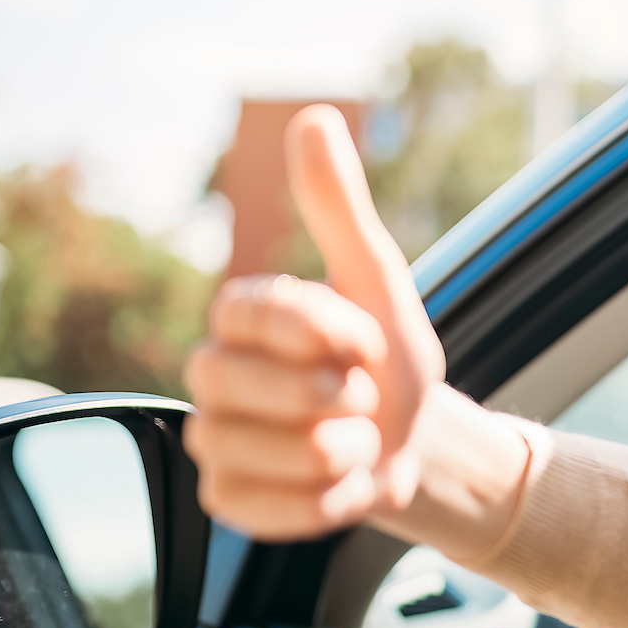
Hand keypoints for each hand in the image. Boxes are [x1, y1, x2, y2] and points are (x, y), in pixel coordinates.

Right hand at [183, 105, 451, 539]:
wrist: (416, 445)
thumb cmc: (390, 360)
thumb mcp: (379, 280)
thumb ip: (338, 208)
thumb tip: (311, 117)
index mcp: (240, 314)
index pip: (260, 312)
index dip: (329, 332)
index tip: (366, 341)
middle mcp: (211, 373)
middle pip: (245, 387)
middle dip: (334, 397)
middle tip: (360, 397)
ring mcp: (211, 439)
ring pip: (264, 452)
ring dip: (339, 453)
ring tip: (352, 440)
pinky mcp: (225, 500)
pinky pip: (266, 509)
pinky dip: (323, 502)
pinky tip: (338, 483)